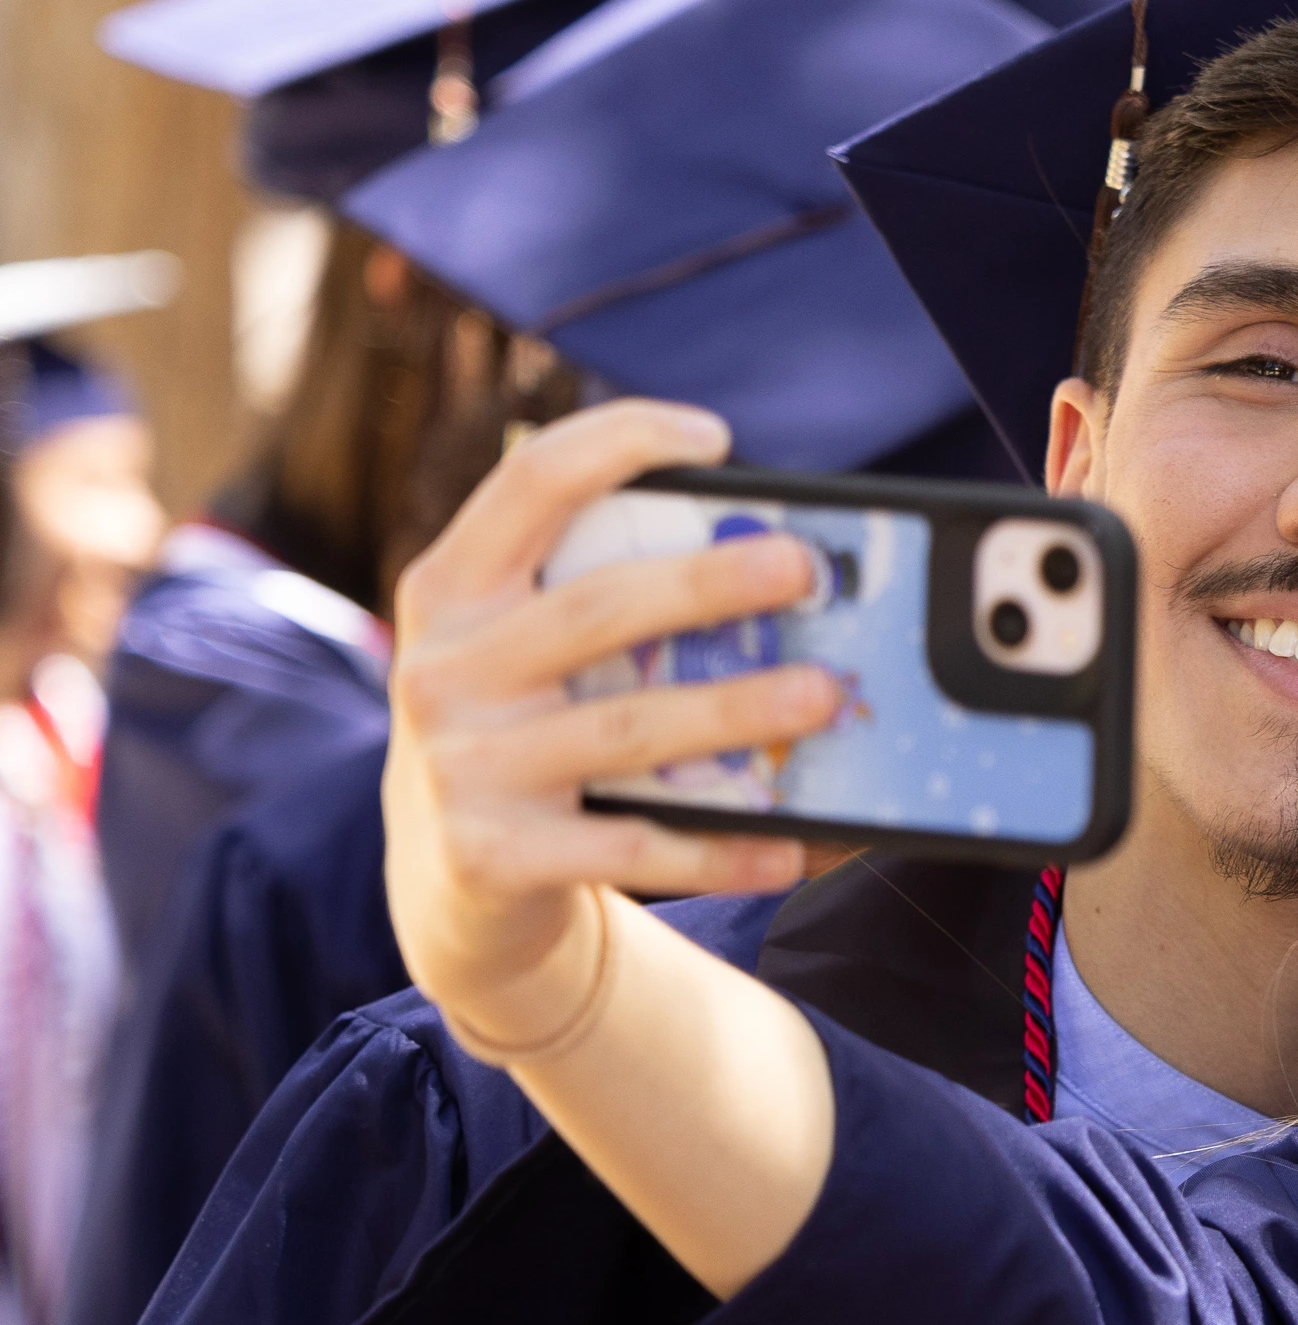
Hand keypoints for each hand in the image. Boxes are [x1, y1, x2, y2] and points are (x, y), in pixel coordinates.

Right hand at [382, 399, 829, 1050]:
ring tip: (825, 695)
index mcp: (453, 590)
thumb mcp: (524, 655)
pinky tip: (790, 846)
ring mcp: (463, 764)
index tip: (717, 436)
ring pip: (627, 728)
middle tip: (804, 568)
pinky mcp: (491, 855)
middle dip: (708, 582)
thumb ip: (601, 599)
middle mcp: (443, 667)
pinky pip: (632, 844)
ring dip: (736, 710)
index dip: (619, 441)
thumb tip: (777, 560)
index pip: (530, 482)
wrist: (453, 887)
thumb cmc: (526, 737)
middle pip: (598, 608)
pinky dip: (720, 849)